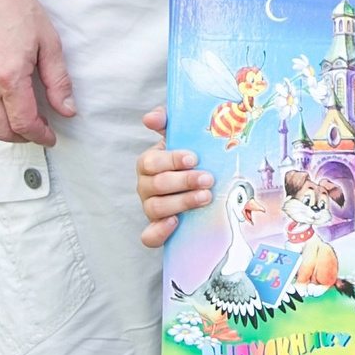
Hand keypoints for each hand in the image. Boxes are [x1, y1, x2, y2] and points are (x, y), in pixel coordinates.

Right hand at [0, 0, 75, 142]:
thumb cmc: (17, 7)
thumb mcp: (48, 42)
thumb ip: (58, 81)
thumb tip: (67, 110)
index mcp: (9, 78)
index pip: (24, 124)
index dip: (40, 135)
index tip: (50, 135)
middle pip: (2, 130)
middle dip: (23, 136)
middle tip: (38, 130)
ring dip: (2, 130)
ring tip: (19, 123)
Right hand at [138, 106, 213, 247]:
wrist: (202, 183)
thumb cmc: (191, 157)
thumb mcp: (181, 135)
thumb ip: (166, 120)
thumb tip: (149, 118)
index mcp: (148, 163)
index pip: (151, 162)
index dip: (171, 160)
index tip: (194, 158)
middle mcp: (146, 186)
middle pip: (157, 185)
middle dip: (184, 181)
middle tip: (208, 179)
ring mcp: (150, 208)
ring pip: (156, 208)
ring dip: (182, 203)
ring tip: (206, 197)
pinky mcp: (157, 229)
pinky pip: (149, 236)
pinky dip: (159, 232)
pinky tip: (176, 223)